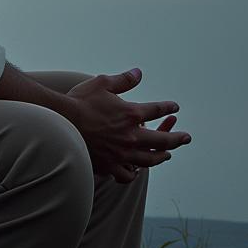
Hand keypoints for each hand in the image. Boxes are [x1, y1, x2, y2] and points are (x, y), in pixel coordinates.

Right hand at [65, 68, 190, 185]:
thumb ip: (123, 80)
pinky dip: (134, 172)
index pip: (156, 110)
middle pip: (162, 140)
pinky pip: (128, 174)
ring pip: (150, 160)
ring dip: (162, 156)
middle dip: (177, 138)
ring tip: (167, 155)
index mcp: (131, 114)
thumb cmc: (80, 101)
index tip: (174, 107)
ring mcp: (122, 153)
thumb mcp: (102, 83)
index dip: (167, 107)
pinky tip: (137, 170)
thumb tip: (139, 72)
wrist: (61, 122)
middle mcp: (131, 136)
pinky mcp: (110, 165)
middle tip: (186, 138)